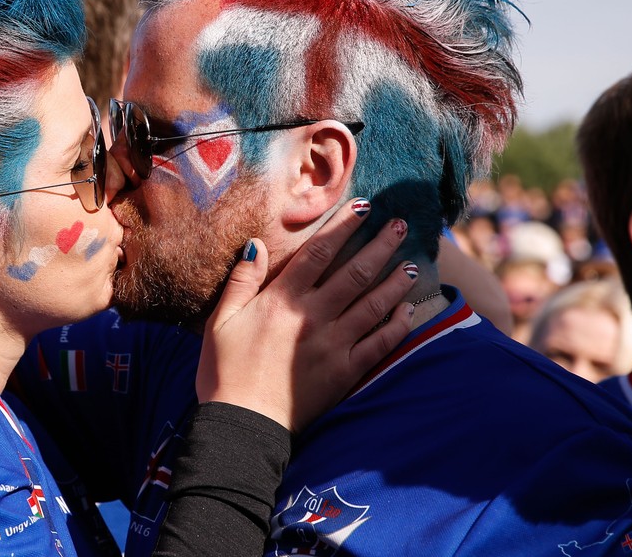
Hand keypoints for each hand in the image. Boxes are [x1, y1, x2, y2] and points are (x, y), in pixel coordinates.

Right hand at [196, 199, 415, 432]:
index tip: (363, 206)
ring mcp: (334, 344)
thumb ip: (241, 281)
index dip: (342, 226)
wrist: (243, 424)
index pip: (319, 252)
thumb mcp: (220, 321)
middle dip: (379, 245)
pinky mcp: (346, 371)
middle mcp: (313, 316)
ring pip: (373, 304)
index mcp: (281, 300)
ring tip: (411, 262)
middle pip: (355, 272)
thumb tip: (256, 245)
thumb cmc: (225, 372)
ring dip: (395, 281)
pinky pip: (380, 343)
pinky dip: (397, 324)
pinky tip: (408, 310)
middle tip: (400, 225)